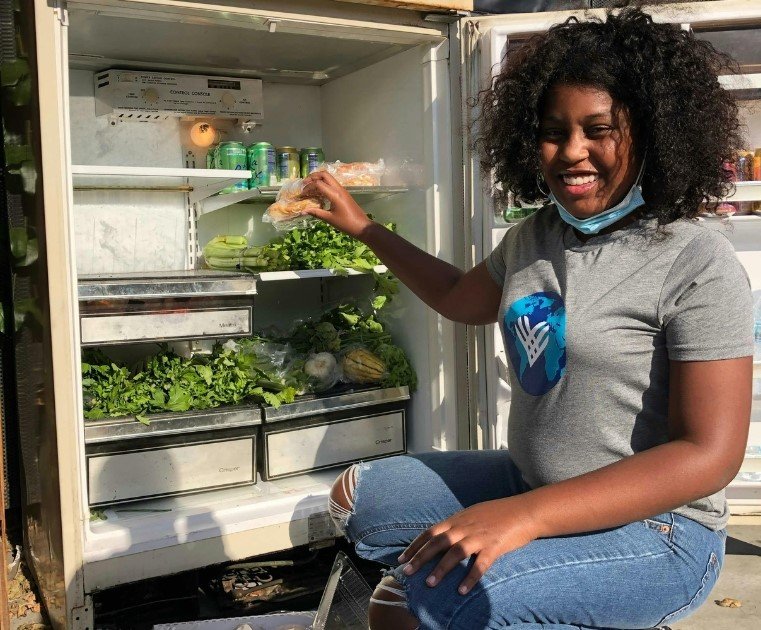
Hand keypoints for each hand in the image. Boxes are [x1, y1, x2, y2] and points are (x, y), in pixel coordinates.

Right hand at [301, 171, 372, 238]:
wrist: (362, 226)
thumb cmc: (346, 224)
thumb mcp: (329, 219)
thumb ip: (316, 213)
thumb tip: (303, 211)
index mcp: (335, 194)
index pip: (318, 184)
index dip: (308, 187)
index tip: (302, 194)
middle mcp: (339, 189)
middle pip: (324, 175)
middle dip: (313, 177)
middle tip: (304, 184)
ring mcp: (342, 190)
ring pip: (329, 178)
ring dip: (318, 180)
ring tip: (310, 188)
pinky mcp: (344, 193)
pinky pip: (332, 184)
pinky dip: (324, 185)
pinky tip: (318, 193)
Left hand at [397, 498, 537, 594]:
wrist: (524, 511)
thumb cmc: (498, 513)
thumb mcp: (472, 514)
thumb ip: (457, 524)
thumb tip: (441, 536)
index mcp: (458, 519)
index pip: (430, 532)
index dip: (415, 545)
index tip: (401, 558)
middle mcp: (465, 527)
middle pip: (438, 543)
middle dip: (420, 558)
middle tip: (407, 572)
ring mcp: (479, 536)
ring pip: (455, 553)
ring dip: (441, 569)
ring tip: (430, 584)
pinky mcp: (495, 546)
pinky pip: (480, 564)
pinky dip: (470, 577)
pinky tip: (461, 590)